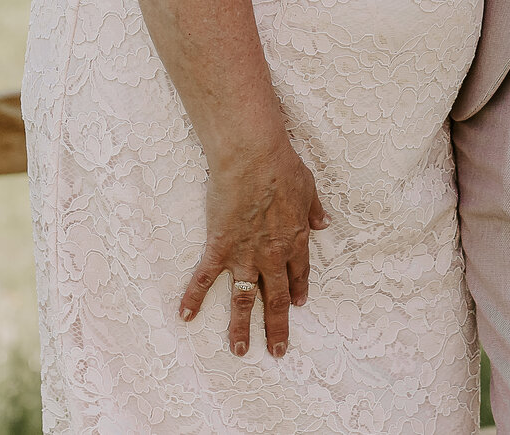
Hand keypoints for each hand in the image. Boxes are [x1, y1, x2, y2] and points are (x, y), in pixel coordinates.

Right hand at [181, 135, 329, 356]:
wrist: (254, 158)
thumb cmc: (283, 167)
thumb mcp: (309, 188)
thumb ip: (315, 211)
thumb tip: (324, 223)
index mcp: (295, 240)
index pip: (298, 274)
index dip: (297, 291)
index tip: (297, 305)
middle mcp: (272, 255)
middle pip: (276, 298)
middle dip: (277, 327)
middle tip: (277, 351)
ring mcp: (245, 255)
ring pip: (245, 299)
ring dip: (242, 327)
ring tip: (240, 350)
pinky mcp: (219, 247)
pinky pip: (205, 278)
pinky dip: (194, 297)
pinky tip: (185, 315)